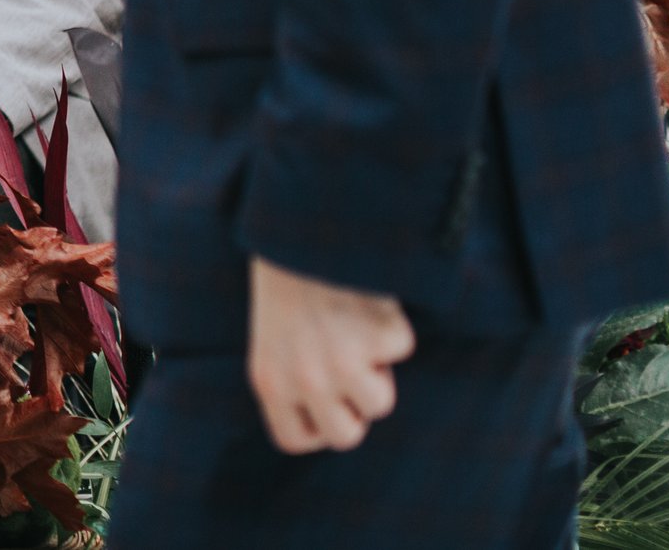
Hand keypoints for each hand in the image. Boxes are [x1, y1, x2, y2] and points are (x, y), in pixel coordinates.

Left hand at [247, 257, 414, 453]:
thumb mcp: (272, 336)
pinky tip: (366, 299)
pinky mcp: (378, 338)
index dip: (315, 424)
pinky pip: (400, 349)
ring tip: (354, 330)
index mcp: (268, 380)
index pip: (294, 439)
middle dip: (352, 405)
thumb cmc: (286, 279)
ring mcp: (343, 363)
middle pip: (346, 436)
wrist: (302, 228)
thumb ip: (293, 379)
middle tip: (349, 369)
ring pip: (379, 403)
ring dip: (377, 368)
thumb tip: (335, 417)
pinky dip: (391, 324)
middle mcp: (304, 380)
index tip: (324, 400)